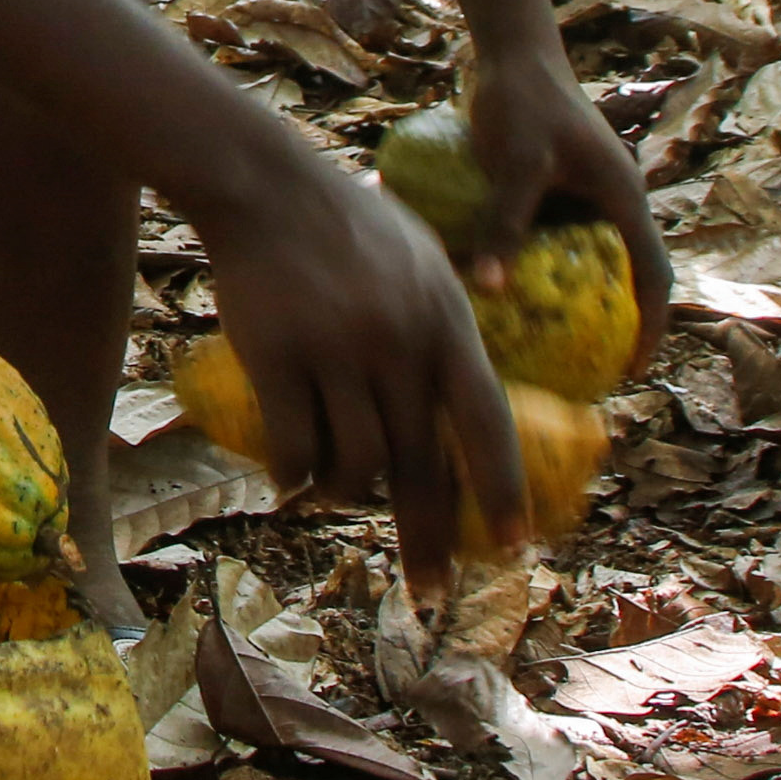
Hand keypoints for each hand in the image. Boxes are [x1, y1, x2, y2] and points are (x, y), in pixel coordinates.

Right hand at [208, 155, 520, 602]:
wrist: (265, 183)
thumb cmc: (348, 221)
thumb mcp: (424, 259)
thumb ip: (447, 323)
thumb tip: (468, 396)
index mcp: (446, 319)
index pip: (486, 423)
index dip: (502, 491)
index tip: (515, 550)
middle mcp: (399, 340)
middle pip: (420, 465)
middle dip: (429, 541)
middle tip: (433, 596)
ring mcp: (337, 348)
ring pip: (355, 462)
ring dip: (346, 496)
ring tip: (332, 494)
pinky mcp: (276, 354)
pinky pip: (293, 445)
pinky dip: (294, 478)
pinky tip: (288, 486)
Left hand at [459, 48, 671, 383]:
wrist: (510, 50)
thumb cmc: (523, 101)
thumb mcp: (516, 163)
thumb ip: (504, 222)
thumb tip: (487, 288)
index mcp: (623, 197)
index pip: (652, 274)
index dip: (651, 325)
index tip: (634, 369)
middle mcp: (611, 199)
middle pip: (626, 274)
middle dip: (615, 323)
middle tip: (587, 368)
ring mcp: (584, 193)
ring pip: (588, 258)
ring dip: (575, 297)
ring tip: (546, 344)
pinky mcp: (554, 187)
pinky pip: (554, 239)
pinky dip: (540, 268)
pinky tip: (504, 293)